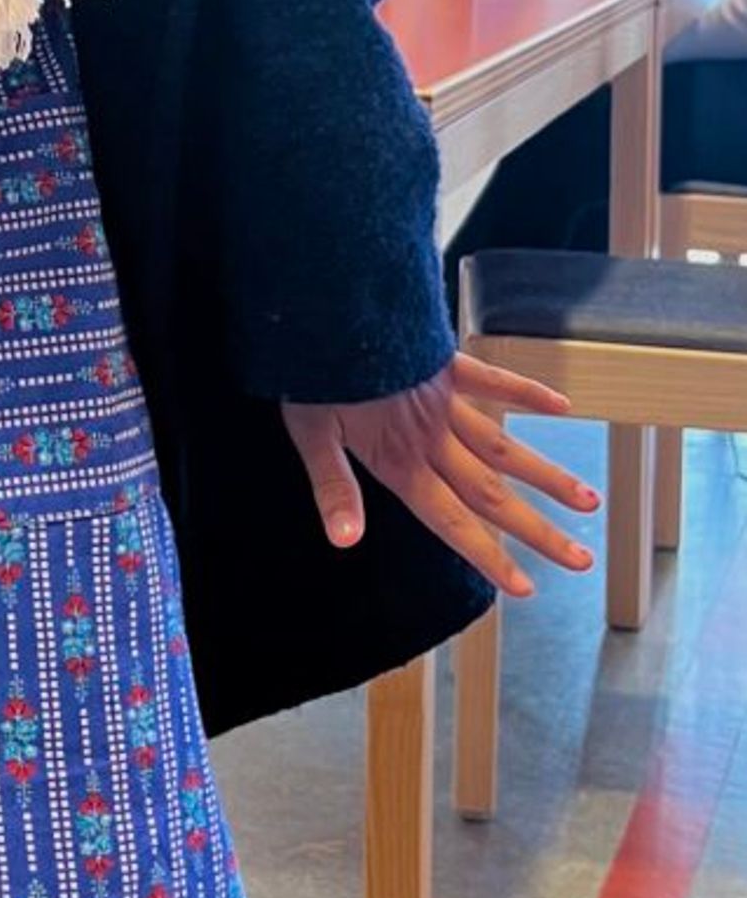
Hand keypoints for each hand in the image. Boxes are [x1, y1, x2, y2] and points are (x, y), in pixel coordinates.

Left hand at [282, 354, 599, 599]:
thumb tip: (346, 542)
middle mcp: (432, 437)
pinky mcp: (446, 362)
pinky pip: (494, 379)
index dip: (486, 555)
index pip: (450, 520)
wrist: (329, 308)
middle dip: (537, 530)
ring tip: (588, 500)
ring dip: (546, 475)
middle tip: (582, 560)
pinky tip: (562, 406)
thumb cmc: (313, 373)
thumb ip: (334, 489)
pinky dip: (528, 393)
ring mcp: (445, 399)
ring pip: (504, 445)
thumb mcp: (309, 435)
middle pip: (492, 493)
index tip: (524, 588)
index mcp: (399, 460)